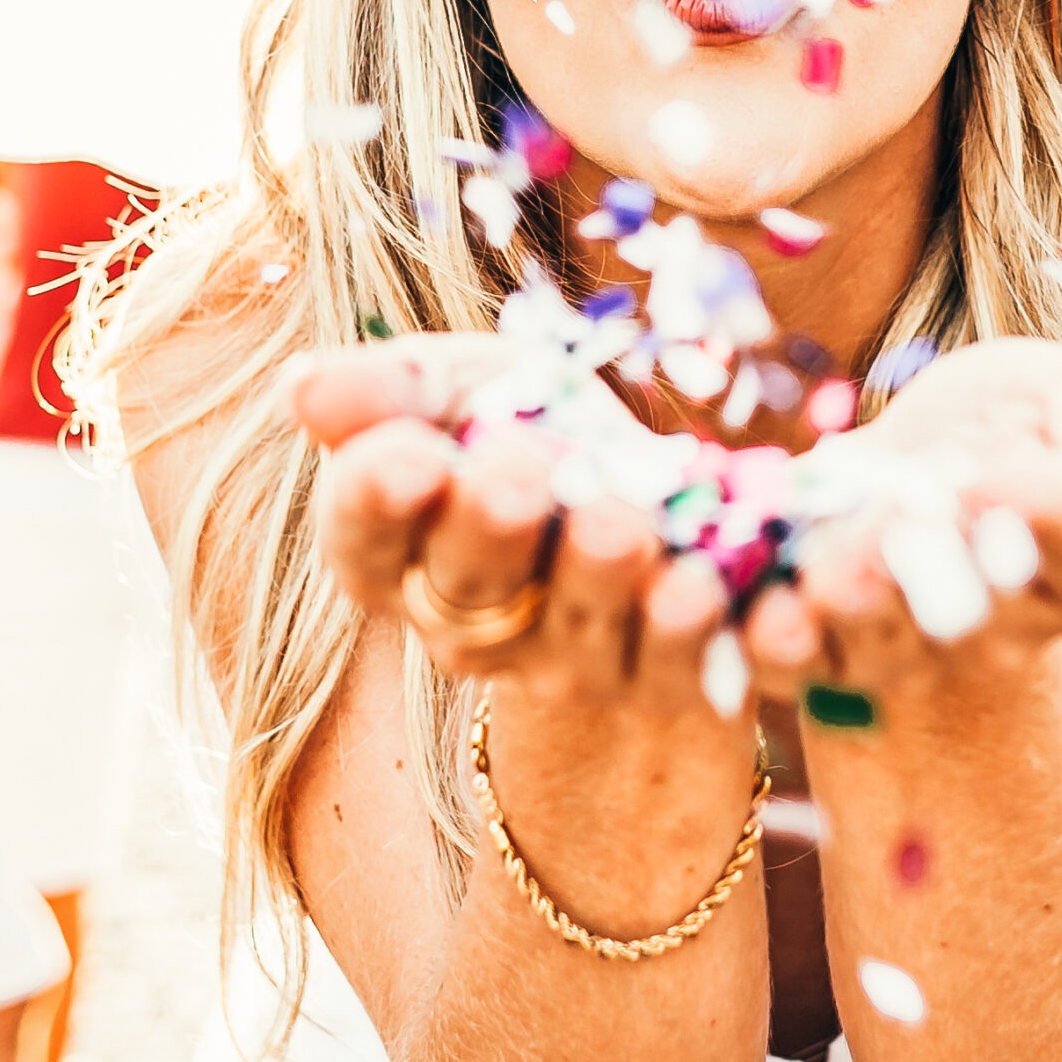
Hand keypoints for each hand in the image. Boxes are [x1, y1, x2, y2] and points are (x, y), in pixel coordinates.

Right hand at [293, 336, 731, 717]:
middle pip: (473, 588)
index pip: (366, 540)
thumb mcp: (459, 387)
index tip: (406, 454)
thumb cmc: (524, 432)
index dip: (379, 502)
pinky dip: (737, 636)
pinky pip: (704, 664)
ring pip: (586, 633)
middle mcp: (477, 627)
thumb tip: (300, 386)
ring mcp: (578, 663)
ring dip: (607, 584)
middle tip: (516, 477)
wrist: (640, 507)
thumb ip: (388, 389)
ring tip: (626, 527)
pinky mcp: (677, 676)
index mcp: (399, 557)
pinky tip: (761, 599)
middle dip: (492, 532)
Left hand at [739, 340, 1061, 700]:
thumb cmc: (1048, 422)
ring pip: (867, 642)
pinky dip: (748, 637)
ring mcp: (913, 643)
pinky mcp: (826, 640)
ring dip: (826, 617)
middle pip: (957, 605)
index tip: (979, 473)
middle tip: (864, 557)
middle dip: (903, 581)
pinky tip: (717, 599)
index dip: (1024, 502)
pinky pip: (788, 655)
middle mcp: (1007, 626)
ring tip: (801, 583)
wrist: (958, 453)